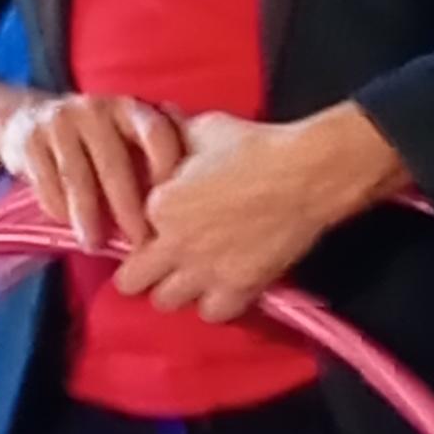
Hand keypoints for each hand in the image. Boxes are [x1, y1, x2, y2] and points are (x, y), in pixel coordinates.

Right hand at [0, 80, 182, 253]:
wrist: (26, 119)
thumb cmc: (92, 142)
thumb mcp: (123, 138)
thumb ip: (149, 160)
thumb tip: (182, 214)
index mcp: (130, 108)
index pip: (157, 133)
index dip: (168, 169)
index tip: (175, 209)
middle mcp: (97, 109)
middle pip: (115, 163)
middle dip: (129, 209)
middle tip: (140, 245)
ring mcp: (61, 121)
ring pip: (78, 176)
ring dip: (88, 217)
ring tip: (95, 246)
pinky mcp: (31, 139)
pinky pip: (48, 180)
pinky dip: (59, 208)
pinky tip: (69, 227)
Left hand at [112, 107, 408, 326]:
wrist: (306, 173)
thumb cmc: (255, 146)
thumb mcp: (206, 129)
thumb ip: (175, 133)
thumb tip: (161, 120)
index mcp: (159, 206)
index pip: (127, 231)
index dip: (141, 228)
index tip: (153, 225)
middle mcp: (174, 245)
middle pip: (132, 281)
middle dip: (140, 270)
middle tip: (156, 260)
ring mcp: (205, 271)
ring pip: (166, 301)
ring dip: (174, 289)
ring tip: (188, 276)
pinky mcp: (239, 288)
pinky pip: (212, 313)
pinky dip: (215, 303)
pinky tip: (222, 286)